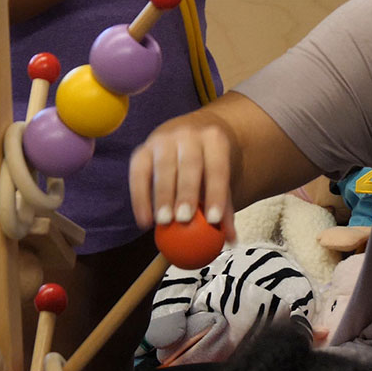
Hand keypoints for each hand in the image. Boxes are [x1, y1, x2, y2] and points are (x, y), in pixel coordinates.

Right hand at [129, 114, 236, 242]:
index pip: (218, 167)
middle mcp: (189, 134)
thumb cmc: (208, 163)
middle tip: (184, 219)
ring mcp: (163, 139)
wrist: (189, 130)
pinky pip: (138, 174)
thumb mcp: (221, 177)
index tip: (213, 220)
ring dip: (162, 196)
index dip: (216, 193)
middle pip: (190, 164)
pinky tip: (145, 221)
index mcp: (215, 139)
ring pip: (163, 168)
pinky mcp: (142, 149)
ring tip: (163, 222)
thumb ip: (225, 207)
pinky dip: (140, 198)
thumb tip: (232, 240)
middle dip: (186, 192)